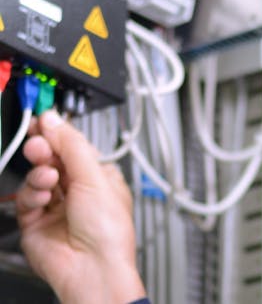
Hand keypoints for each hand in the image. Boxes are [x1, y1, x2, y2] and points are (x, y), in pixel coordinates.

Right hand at [16, 110, 145, 303]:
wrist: (92, 268)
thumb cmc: (108, 231)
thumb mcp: (95, 176)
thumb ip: (72, 145)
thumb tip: (54, 120)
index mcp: (101, 178)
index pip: (76, 148)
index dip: (60, 135)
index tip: (43, 122)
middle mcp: (79, 191)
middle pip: (54, 160)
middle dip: (45, 149)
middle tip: (39, 144)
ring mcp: (57, 206)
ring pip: (39, 176)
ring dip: (40, 172)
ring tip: (48, 177)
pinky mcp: (36, 221)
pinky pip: (27, 198)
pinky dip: (32, 193)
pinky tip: (43, 196)